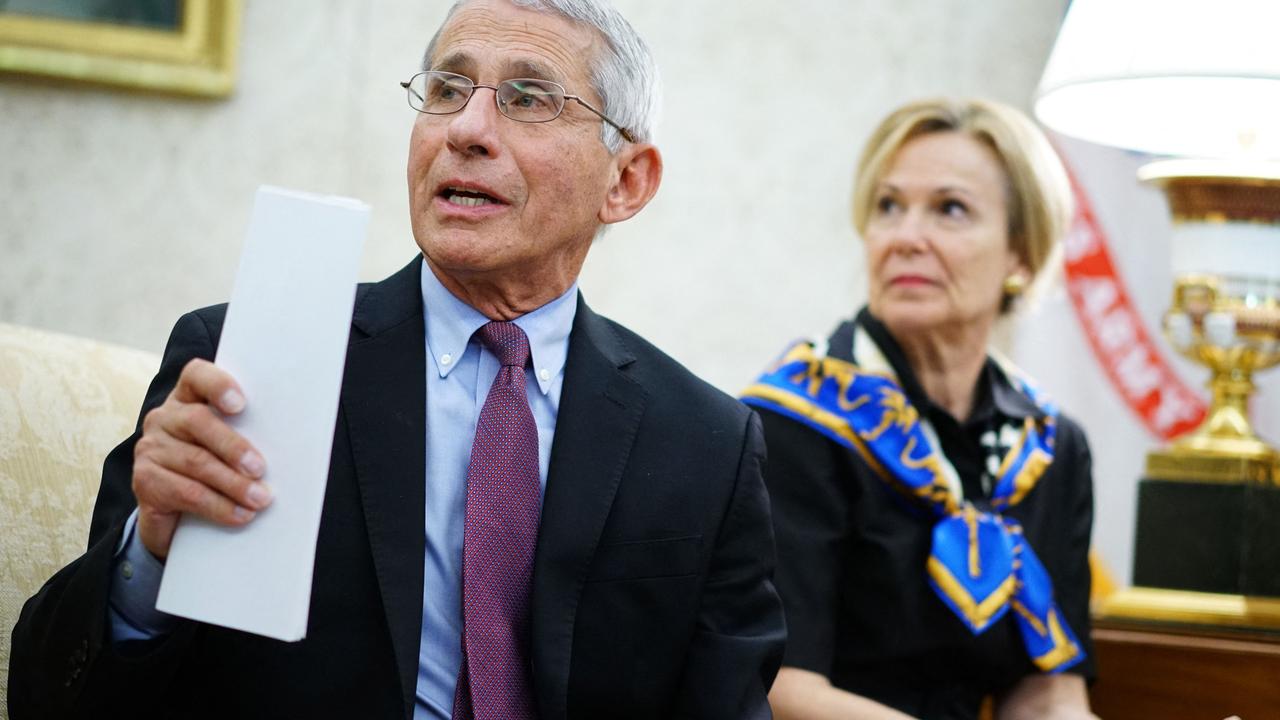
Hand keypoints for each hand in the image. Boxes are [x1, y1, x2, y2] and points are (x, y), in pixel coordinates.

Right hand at [132, 358, 271, 558]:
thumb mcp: (232, 448)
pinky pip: (186, 492)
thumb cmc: (217, 469)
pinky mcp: (145, 481)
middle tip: (260, 468)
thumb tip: (293, 446)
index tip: (240, 404)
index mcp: (188, 399)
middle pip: (198, 421)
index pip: (196, 376)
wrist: (178, 515)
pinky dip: (218, 506)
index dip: (217, 385)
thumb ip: (250, 435)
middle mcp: (164, 418)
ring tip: (259, 499)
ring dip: (233, 484)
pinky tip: (240, 515)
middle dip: (234, 446)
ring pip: (196, 462)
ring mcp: (151, 448)